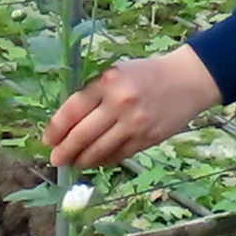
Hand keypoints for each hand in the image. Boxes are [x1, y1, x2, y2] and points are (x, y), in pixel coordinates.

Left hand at [44, 46, 221, 165]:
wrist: (188, 80)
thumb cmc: (147, 74)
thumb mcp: (117, 73)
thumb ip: (95, 94)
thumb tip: (68, 124)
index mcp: (108, 82)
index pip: (73, 110)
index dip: (56, 128)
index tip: (48, 139)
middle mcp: (120, 103)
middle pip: (82, 135)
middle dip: (64, 151)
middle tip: (55, 159)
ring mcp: (135, 124)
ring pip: (99, 150)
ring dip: (82, 160)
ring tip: (73, 162)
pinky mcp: (148, 139)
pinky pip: (118, 155)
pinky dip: (103, 160)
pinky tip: (96, 160)